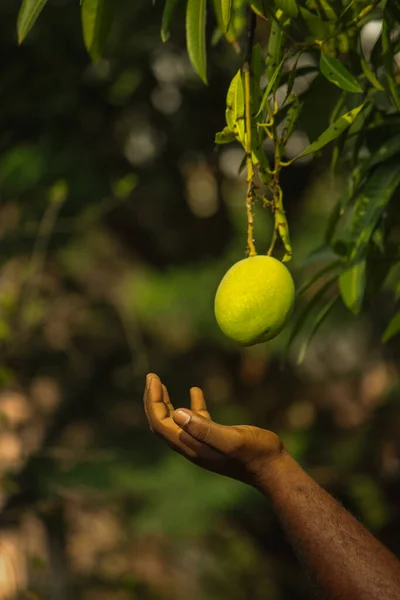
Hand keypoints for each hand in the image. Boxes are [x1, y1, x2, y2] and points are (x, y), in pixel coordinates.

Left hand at [143, 373, 285, 485]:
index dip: (153, 401)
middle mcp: (192, 446)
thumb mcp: (230, 439)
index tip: (153, 378)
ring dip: (166, 402)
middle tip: (152, 377)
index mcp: (191, 446)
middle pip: (162, 423)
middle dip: (154, 400)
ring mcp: (203, 444)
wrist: (273, 468)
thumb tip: (177, 413)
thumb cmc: (254, 453)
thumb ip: (204, 429)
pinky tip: (196, 390)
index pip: (160, 424)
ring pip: (176, 421)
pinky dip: (192, 405)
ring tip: (161, 384)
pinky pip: (196, 420)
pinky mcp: (215, 439)